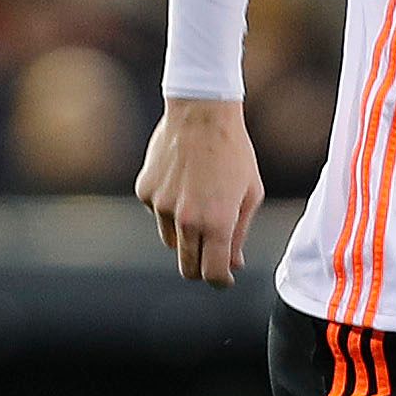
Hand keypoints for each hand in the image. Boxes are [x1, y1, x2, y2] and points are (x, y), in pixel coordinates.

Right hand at [136, 96, 263, 286]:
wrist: (201, 113)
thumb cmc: (233, 152)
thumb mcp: (250, 193)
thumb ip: (239, 233)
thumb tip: (232, 264)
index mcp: (217, 223)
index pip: (213, 274)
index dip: (220, 281)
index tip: (224, 279)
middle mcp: (186, 220)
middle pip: (187, 267)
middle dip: (201, 267)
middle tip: (212, 255)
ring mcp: (161, 206)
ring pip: (172, 240)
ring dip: (185, 234)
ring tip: (199, 201)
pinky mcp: (145, 191)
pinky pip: (157, 213)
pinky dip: (169, 207)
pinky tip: (183, 180)